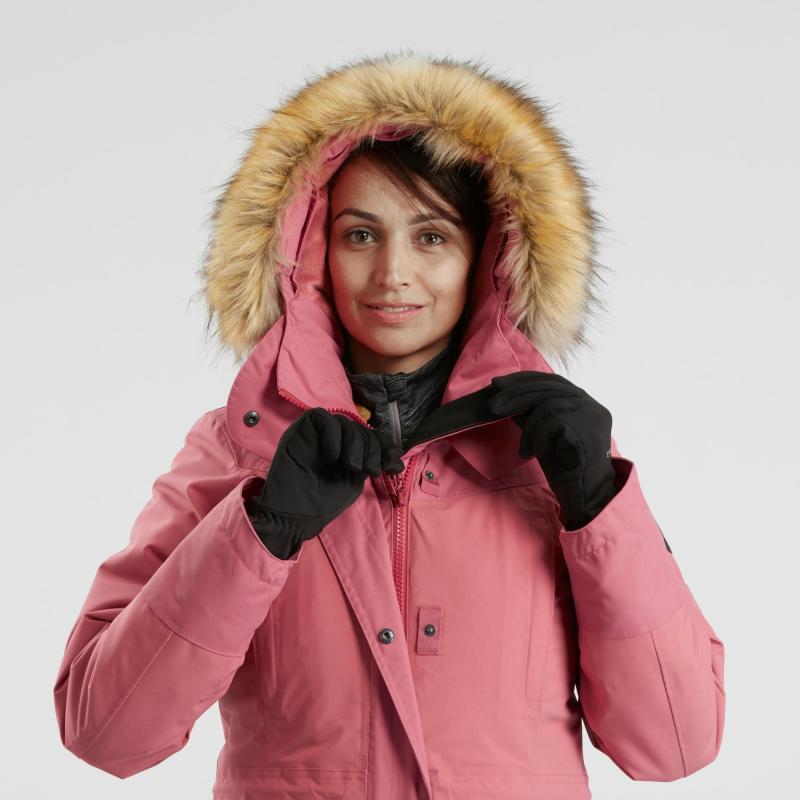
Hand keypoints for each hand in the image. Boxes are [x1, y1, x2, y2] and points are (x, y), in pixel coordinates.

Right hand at [245, 408, 403, 558]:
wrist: (296, 515)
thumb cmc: (323, 502)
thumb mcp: (355, 480)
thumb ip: (371, 463)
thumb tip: (397, 456)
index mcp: (344, 450)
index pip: (368, 434)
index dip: (383, 444)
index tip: (392, 463)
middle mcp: (331, 439)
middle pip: (358, 427)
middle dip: (371, 447)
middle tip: (369, 470)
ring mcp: (315, 434)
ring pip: (343, 421)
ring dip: (354, 443)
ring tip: (351, 467)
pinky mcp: (300, 430)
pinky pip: (321, 417)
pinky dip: (333, 434)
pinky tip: (333, 457)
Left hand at [487, 371, 616, 529]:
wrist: (584, 496)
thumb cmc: (564, 467)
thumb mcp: (544, 433)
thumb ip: (534, 413)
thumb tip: (509, 395)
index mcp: (584, 402)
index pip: (550, 380)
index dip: (523, 380)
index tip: (497, 384)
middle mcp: (591, 404)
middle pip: (547, 387)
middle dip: (515, 393)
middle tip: (491, 405)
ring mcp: (591, 413)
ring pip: (547, 403)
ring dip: (528, 427)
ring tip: (525, 449)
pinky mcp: (587, 426)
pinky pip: (550, 422)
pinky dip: (537, 438)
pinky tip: (533, 454)